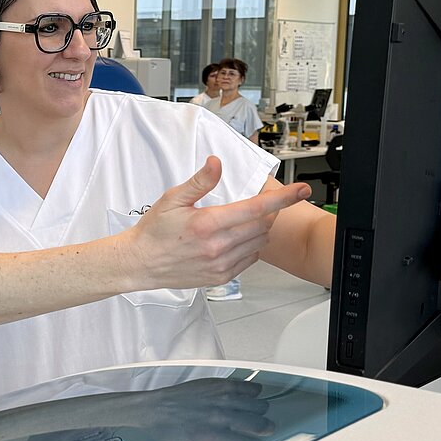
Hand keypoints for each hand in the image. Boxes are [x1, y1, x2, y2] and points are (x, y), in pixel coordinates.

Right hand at [122, 156, 309, 289]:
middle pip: (263, 225)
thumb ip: (200, 181)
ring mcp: (221, 264)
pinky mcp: (221, 277)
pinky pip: (250, 259)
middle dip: (269, 212)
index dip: (283, 198)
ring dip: (261, 229)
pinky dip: (252, 246)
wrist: (140, 263)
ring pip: (259, 243)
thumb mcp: (173, 199)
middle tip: (262, 203)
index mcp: (207, 223)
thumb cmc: (154, 231)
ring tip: (245, 221)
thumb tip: (216, 163)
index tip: (300, 190)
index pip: (256, 208)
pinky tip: (238, 239)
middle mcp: (217, 246)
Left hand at [136, 378, 284, 440]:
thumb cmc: (164, 428)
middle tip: (266, 430)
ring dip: (259, 410)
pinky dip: (252, 390)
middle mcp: (216, 415)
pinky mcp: (214, 384)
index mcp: (210, 434)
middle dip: (265, 429)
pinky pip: (242, 385)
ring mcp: (216, 397)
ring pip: (253, 403)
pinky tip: (253, 395)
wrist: (151, 406)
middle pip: (255, 423)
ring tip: (256, 413)